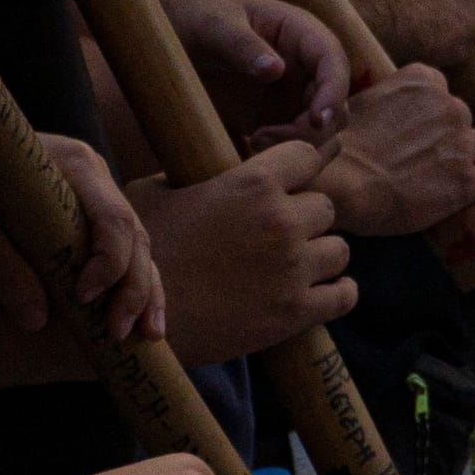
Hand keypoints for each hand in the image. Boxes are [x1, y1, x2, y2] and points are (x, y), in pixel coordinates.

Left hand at [0, 109, 160, 343]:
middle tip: (117, 334)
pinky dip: (132, 283)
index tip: (82, 298)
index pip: (114, 219)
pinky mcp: (86, 212)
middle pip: (135, 234)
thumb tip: (37, 322)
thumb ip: (1, 265)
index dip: (109, 264)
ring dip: (144, 291)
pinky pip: (122, 249)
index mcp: (75, 164)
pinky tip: (140, 319)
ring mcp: (95, 192)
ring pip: (138, 244)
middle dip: (133, 288)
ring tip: (148, 334)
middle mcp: (95, 176)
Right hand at [129, 139, 352, 361]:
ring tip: (297, 264)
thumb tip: (215, 162)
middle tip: (284, 233)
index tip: (298, 177)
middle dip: (308, 217)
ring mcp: (291, 268)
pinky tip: (320, 292)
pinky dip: (338, 293)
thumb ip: (199, 174)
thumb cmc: (142, 253)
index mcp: (251, 183)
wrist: (129, 321)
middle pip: (327, 206)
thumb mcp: (159, 192)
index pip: (309, 154)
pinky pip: (345, 295)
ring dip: (322, 255)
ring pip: (340, 250)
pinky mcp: (294, 314)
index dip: (304, 164)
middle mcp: (280, 222)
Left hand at [159, 0, 350, 148]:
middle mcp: (303, 66)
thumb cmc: (194, 14)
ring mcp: (290, 95)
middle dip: (312, 129)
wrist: (166, 33)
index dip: (334, 92)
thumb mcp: (213, 24)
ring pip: (319, 130)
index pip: (334, 62)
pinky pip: (291, 144)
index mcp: (300, 32)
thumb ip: (242, 45)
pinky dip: (280, 155)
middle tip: (263, 138)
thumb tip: (276, 70)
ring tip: (254, 143)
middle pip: (334, 104)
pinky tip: (248, 151)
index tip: (316, 121)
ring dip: (297, 144)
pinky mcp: (271, 118)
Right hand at [313, 66, 474, 234]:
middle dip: (449, 141)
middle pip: (464, 122)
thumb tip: (394, 110)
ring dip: (465, 164)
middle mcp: (449, 105)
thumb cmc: (342, 146)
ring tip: (436, 183)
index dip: (431, 120)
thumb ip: (393, 99)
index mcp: (424, 80)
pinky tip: (461, 200)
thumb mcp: (365, 102)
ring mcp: (460, 142)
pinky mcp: (466, 180)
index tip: (414, 137)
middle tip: (422, 164)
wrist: (340, 182)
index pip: (444, 95)